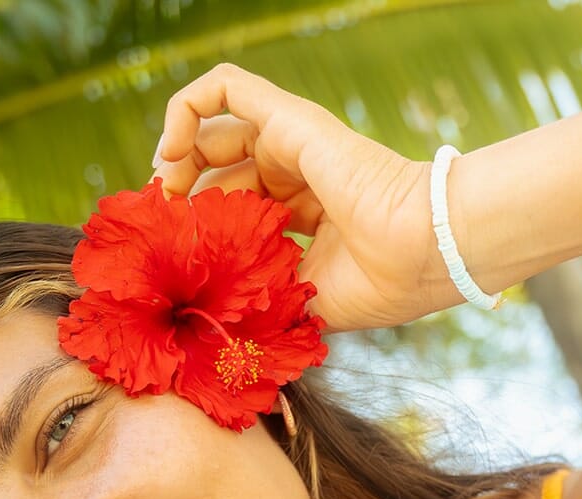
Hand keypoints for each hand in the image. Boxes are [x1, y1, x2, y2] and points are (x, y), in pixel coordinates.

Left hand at [155, 64, 448, 331]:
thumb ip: (265, 300)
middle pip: (222, 170)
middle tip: (165, 220)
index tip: (178, 251)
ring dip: (179, 153)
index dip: (203, 225)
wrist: (418, 255)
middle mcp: (298, 176)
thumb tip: (221, 326)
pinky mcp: (289, 119)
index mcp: (306, 215)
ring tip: (164, 188)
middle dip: (184, 192)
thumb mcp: (304, 301)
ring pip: (218, 129)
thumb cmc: (375, 286)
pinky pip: (226, 88)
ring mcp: (295, 143)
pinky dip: (186, 108)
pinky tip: (170, 151)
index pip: (241, 209)